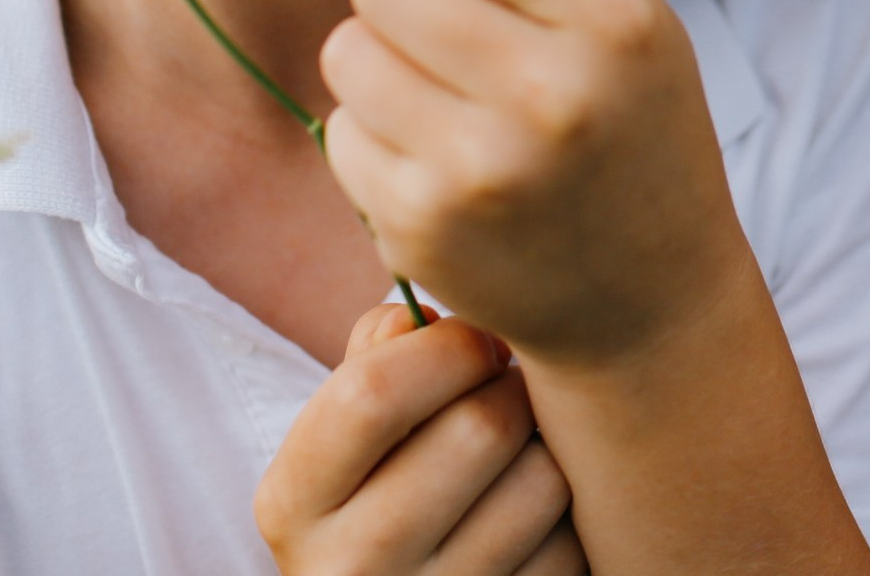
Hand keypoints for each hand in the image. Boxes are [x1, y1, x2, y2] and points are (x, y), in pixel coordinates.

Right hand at [256, 305, 585, 575]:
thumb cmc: (377, 490)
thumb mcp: (344, 437)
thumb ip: (374, 360)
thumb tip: (417, 317)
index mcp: (294, 502)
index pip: (372, 394)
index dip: (447, 344)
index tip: (476, 340)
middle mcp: (350, 567)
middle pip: (480, 428)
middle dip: (511, 385)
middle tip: (508, 386)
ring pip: (544, 479)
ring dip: (549, 443)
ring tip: (523, 446)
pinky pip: (575, 539)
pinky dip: (572, 509)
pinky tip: (538, 508)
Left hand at [320, 0, 746, 365]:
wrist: (648, 302)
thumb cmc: (633, 123)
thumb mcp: (625, 7)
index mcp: (617, 18)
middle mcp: (554, 93)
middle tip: (454, 35)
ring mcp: (482, 170)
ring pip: (348, 49)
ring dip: (382, 62)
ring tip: (445, 96)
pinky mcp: (422, 229)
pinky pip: (341, 129)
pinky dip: (376, 137)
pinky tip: (437, 160)